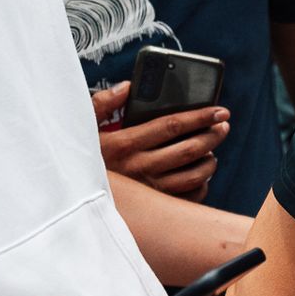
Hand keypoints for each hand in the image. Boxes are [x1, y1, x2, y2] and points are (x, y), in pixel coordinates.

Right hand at [92, 82, 228, 199]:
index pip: (171, 125)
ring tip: (212, 149)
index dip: (200, 116)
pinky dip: (201, 185)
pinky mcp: (153, 209)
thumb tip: (127, 86)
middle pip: (189, 149)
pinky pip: (188, 197)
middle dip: (212, 134)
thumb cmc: (81, 157)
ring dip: (210, 160)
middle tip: (223, 125)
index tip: (219, 110)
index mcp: (124, 144)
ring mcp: (148, 191)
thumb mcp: (82, 127)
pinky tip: (200, 175)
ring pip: (193, 175)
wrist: (71, 196)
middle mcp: (138, 168)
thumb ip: (102, 103)